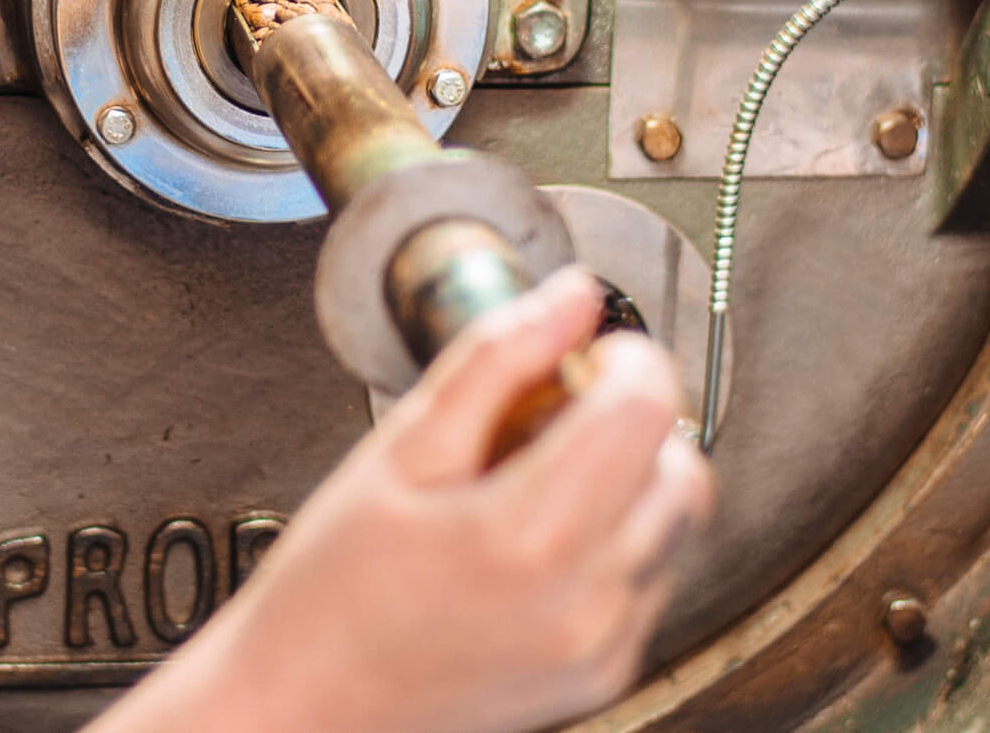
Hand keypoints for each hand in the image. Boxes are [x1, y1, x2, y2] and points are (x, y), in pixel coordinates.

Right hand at [89, 266, 714, 732]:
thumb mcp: (399, 449)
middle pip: (680, 465)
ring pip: (677, 522)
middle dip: (631, 417)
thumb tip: (567, 296)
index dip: (626, 357)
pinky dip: (616, 537)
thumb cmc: (334, 585)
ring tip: (536, 475)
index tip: (587, 349)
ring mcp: (605, 644)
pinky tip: (536, 535)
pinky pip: (651, 576)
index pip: (645, 408)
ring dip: (630, 477)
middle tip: (553, 409)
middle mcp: (585, 599)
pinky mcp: (608, 670)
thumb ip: (493, 360)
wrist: (309, 703)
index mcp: (529, 534)